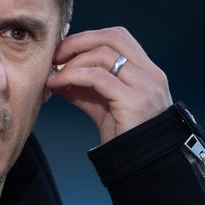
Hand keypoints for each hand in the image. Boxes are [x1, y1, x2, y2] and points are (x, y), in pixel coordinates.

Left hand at [46, 26, 172, 144]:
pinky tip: (58, 84)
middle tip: (55, 56)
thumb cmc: (125, 137)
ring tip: (54, 75)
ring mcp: (145, 86)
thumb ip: (85, 89)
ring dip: (73, 62)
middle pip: (112, 37)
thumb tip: (56, 77)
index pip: (117, 37)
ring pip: (104, 54)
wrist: (144, 167)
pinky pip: (98, 77)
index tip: (64, 51)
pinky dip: (73, 76)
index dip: (87, 38)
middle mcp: (150, 74)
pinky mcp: (135, 101)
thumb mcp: (103, 106)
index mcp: (146, 71)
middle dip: (78, 42)